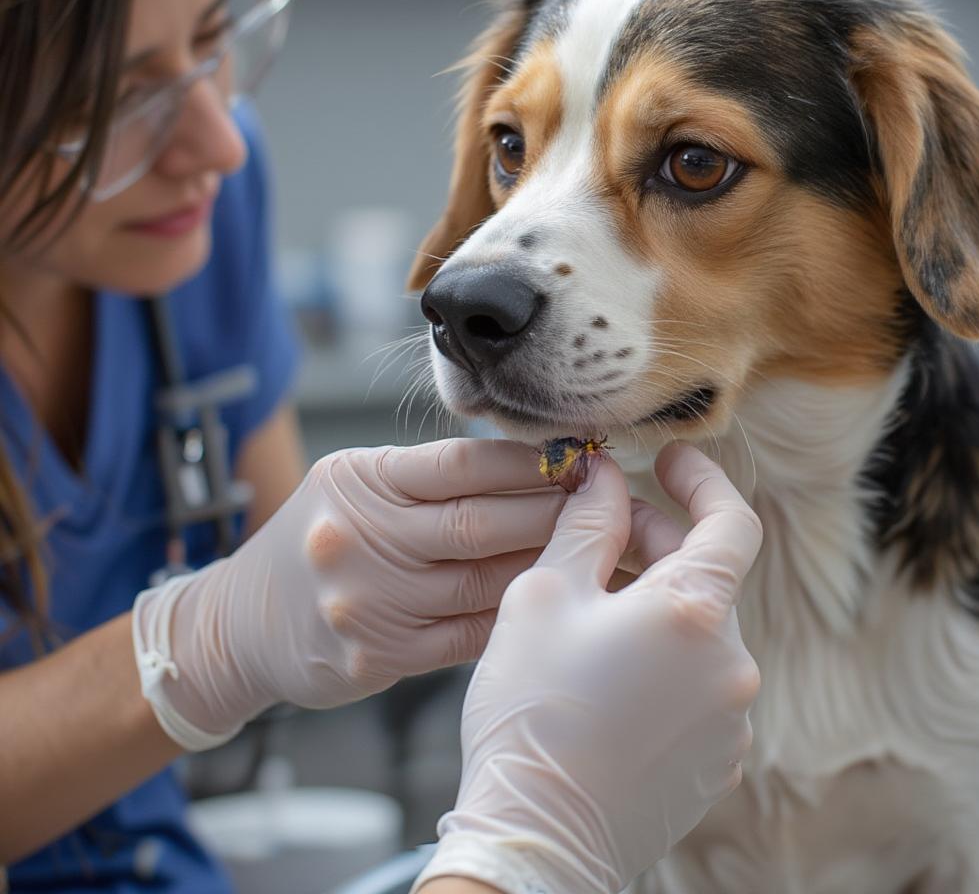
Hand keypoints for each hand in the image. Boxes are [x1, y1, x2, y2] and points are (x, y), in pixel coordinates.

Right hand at [132, 440, 567, 749]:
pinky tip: (555, 605)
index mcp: (358, 482)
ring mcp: (369, 603)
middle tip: (605, 503)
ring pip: (483, 582)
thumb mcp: (351, 485)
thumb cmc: (315, 541)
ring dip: (549, 567)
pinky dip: (516, 618)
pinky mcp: (378, 657)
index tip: (580, 454)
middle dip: (554, 511)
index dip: (527, 459)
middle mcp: (361, 539)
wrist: (240, 624)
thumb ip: (424, 478)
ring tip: (598, 553)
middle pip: (481, 522)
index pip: (459, 462)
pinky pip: (467, 635)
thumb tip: (526, 466)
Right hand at [413, 444, 762, 893]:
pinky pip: (697, 683)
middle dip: (654, 542)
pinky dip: (662, 658)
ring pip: (697, 631)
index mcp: (695, 613)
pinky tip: (606, 672)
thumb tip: (605, 476)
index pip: (731, 521)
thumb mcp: (546, 595)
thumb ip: (587, 524)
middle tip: (595, 534)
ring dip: (653, 604)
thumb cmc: (533, 712)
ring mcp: (731, 719)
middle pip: (706, 575)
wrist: (535, 838)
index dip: (702, 481)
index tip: (670, 459)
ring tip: (588, 611)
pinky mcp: (717, 759)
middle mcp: (731, 665)